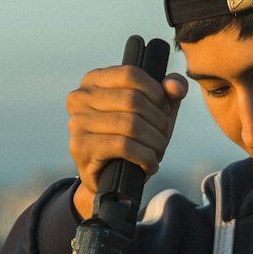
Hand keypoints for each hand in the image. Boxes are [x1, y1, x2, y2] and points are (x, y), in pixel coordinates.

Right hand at [67, 64, 187, 217]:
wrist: (109, 179)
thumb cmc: (132, 139)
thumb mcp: (153, 113)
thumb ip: (168, 93)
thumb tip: (175, 86)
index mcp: (93, 80)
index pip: (131, 74)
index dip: (156, 93)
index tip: (165, 111)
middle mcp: (80, 97)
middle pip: (132, 100)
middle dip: (158, 121)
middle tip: (163, 137)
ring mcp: (77, 122)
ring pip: (130, 124)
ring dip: (154, 141)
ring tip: (158, 152)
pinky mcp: (80, 147)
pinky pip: (123, 146)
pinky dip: (145, 157)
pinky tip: (150, 165)